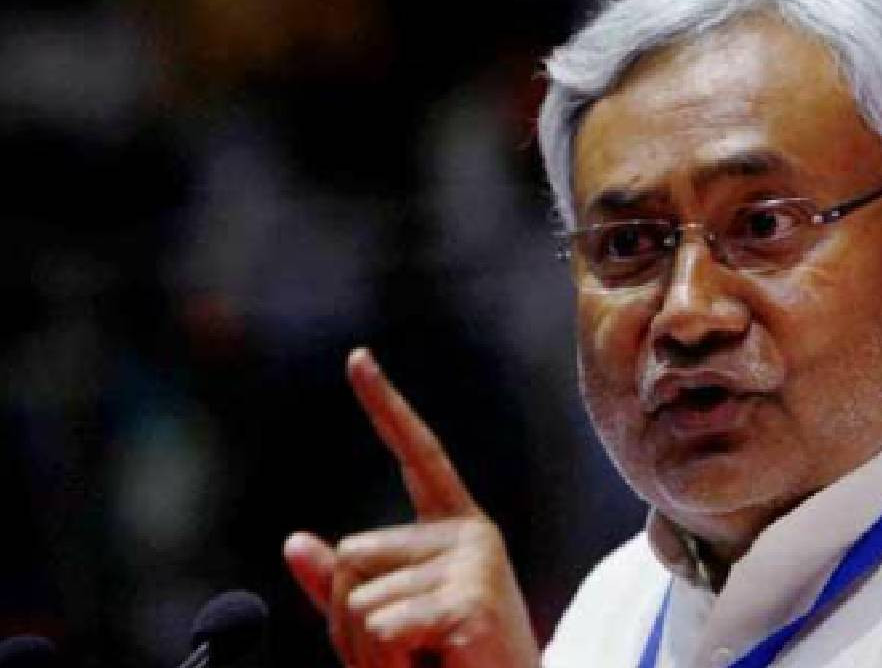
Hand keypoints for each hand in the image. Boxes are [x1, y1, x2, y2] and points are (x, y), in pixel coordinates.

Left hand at [283, 348, 539, 667]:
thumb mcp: (382, 626)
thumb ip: (340, 585)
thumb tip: (294, 540)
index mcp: (454, 528)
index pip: (417, 453)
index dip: (385, 405)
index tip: (357, 357)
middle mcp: (469, 533)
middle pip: (352, 553)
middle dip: (351, 617)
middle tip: (407, 650)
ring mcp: (474, 562)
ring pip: (359, 597)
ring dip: (371, 649)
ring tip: (426, 661)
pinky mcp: (471, 599)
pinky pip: (382, 625)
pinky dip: (389, 661)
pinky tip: (437, 663)